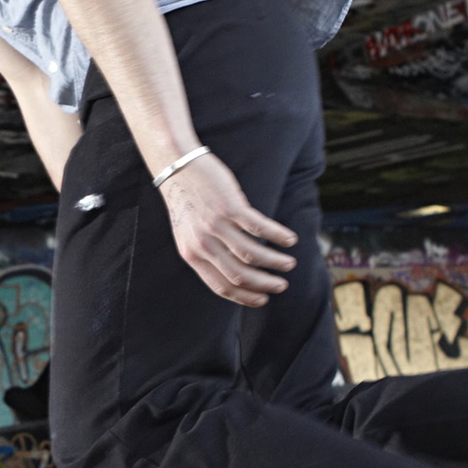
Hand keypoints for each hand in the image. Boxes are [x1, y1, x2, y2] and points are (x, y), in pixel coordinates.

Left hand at [159, 151, 295, 305]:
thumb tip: (232, 270)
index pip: (221, 286)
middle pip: (239, 274)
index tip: (262, 299)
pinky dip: (277, 236)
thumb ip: (206, 253)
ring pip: (252, 254)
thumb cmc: (187, 201)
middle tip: (281, 285)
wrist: (177, 167)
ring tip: (289, 263)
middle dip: (264, 284)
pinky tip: (290, 240)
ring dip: (275, 262)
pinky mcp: (230, 206)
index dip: (245, 297)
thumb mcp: (188, 234)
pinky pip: (259, 228)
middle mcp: (204, 243)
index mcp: (192, 255)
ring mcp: (217, 225)